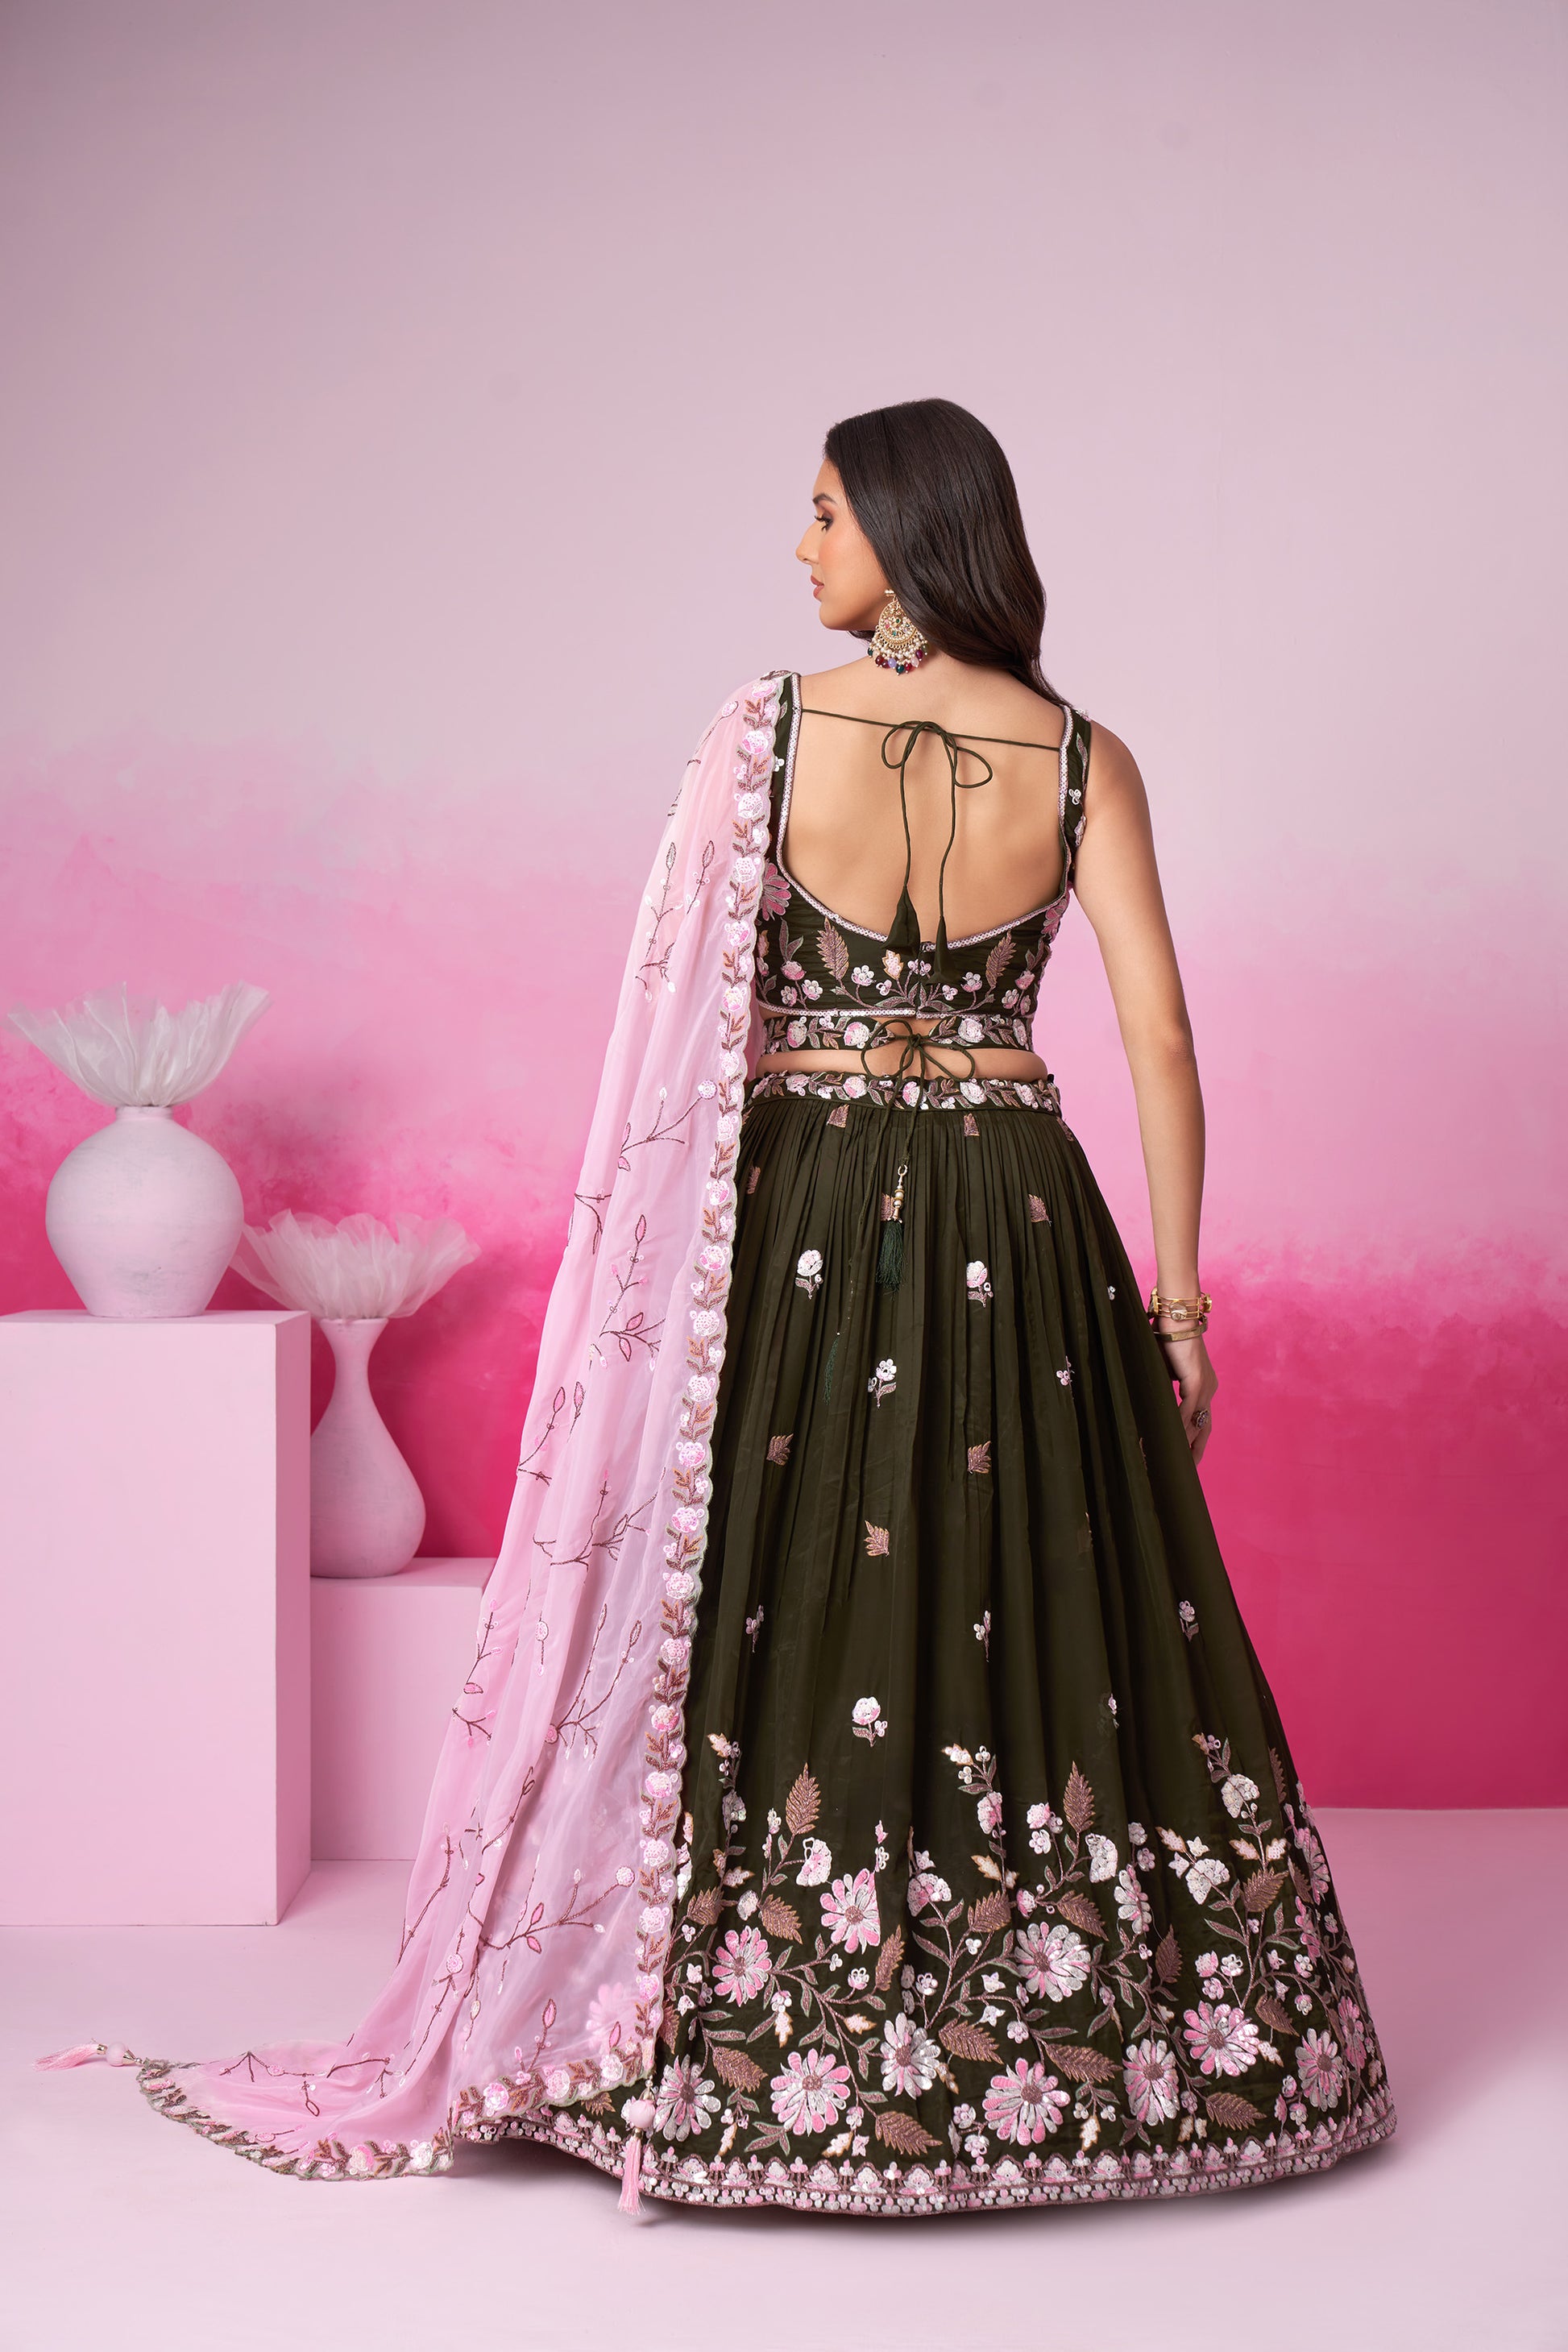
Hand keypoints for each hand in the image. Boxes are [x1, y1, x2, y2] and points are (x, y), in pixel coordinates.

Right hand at [1155, 1328, 1216, 1460]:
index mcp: (1201, 1386)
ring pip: (1196, 1421)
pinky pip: (1189, 1408)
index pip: (1201, 1420)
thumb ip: (1159, 1389)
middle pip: (1205, 1428)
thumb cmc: (1164, 1338)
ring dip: (1181, 1441)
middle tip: (1186, 1472)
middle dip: (1195, 1450)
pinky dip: (1179, 1424)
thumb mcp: (1161, 1371)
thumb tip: (1145, 1406)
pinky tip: (1170, 1437)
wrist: (1175, 1315)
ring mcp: (1205, 1385)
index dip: (1193, 1440)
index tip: (1185, 1458)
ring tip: (1168, 1459)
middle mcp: (1208, 1388)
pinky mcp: (1197, 1379)